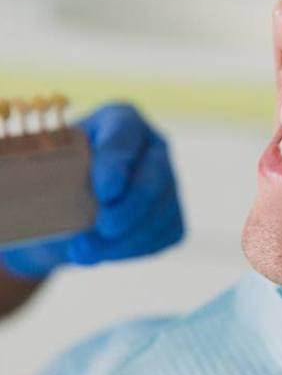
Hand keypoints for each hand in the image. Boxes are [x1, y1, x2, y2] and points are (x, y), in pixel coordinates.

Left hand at [0, 104, 184, 278]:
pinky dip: (137, 249)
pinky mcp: (172, 214)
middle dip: (130, 207)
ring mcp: (168, 181)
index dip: (117, 162)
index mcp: (119, 121)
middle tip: (103, 230)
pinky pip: (166, 233)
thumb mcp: (33, 164)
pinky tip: (107, 252)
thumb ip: (24, 159)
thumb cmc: (45, 183)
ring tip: (86, 254)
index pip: (124, 135)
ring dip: (127, 239)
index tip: (104, 191)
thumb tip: (4, 157)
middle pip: (155, 175)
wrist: (61, 218)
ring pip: (161, 210)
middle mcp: (152, 147)